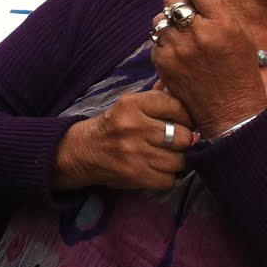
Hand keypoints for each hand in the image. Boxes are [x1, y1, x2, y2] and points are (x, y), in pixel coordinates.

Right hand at [51, 90, 195, 191]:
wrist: (81, 152)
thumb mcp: (127, 106)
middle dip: (182, 141)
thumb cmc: (111, 127)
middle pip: (184, 137)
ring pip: (181, 160)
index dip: (185, 117)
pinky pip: (170, 179)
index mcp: (130, 104)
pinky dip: (166, 177)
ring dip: (175, 161)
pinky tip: (155, 169)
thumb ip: (155, 98)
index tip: (180, 122)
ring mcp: (135, 153)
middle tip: (172, 142)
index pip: (177, 106)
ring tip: (163, 156)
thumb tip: (178, 87)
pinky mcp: (136, 175)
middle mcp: (132, 126)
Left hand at [151, 0, 266, 137]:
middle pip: (172, 0)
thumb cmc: (239, 70)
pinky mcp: (162, 61)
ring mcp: (177, 48)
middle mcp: (198, 33)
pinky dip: (164, 43)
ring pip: (159, 19)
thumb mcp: (240, 36)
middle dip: (178, 4)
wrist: (231, 110)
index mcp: (223, 24)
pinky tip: (179, 53)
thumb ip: (219, 11)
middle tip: (186, 15)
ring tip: (183, 36)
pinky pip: (156, 40)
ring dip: (168, 24)